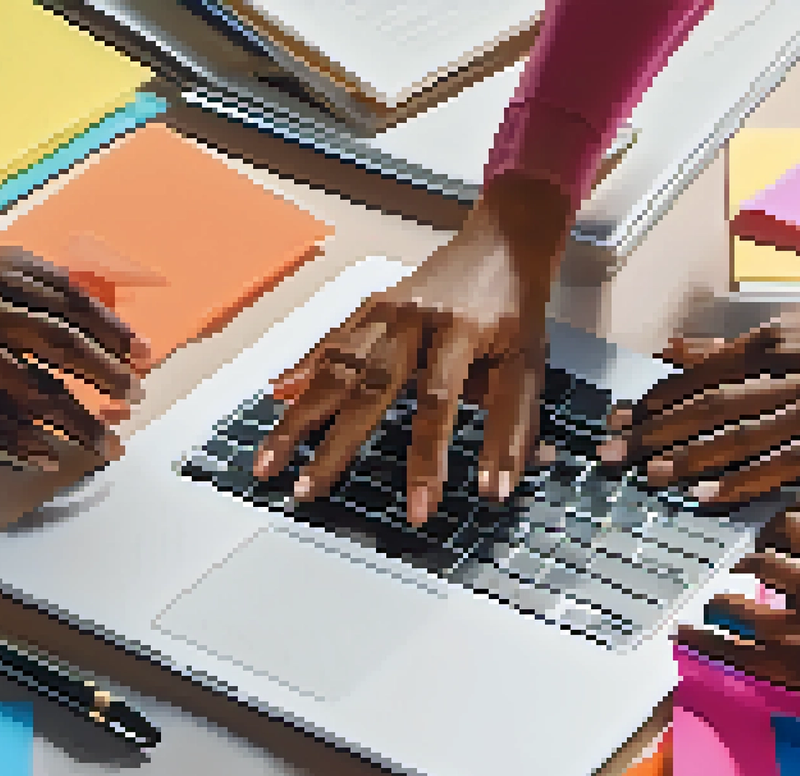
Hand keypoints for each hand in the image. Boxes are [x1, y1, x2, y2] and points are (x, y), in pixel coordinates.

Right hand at [0, 242, 149, 470]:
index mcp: (5, 274)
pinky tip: (48, 456)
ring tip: (106, 446)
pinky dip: (22, 441)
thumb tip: (99, 329)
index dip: (113, 334)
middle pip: (62, 345)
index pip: (74, 305)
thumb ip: (37, 293)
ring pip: (32, 390)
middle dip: (106, 376)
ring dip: (76, 423)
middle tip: (135, 399)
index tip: (144, 358)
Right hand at [253, 174, 572, 525]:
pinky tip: (276, 395)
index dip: (427, 461)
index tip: (418, 510)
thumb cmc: (516, 311)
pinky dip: (301, 371)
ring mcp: (385, 311)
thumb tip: (497, 491)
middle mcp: (413, 320)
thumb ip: (514, 429)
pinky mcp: (370, 308)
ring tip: (270, 460)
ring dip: (298, 417)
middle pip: (366, 388)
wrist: (502, 242)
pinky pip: (330, 344)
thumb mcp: (529, 368)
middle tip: (305, 491)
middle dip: (332, 446)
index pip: (437, 405)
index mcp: (459, 332)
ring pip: (335, 368)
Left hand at [601, 301, 799, 504]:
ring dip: (693, 456)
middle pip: (712, 405)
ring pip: (744, 433)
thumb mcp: (784, 326)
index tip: (619, 421)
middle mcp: (789, 368)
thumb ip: (724, 346)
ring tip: (652, 477)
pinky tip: (712, 494)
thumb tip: (667, 349)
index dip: (657, 399)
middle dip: (658, 431)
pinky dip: (747, 478)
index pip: (701, 374)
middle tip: (615, 454)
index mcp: (770, 341)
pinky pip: (790, 459)